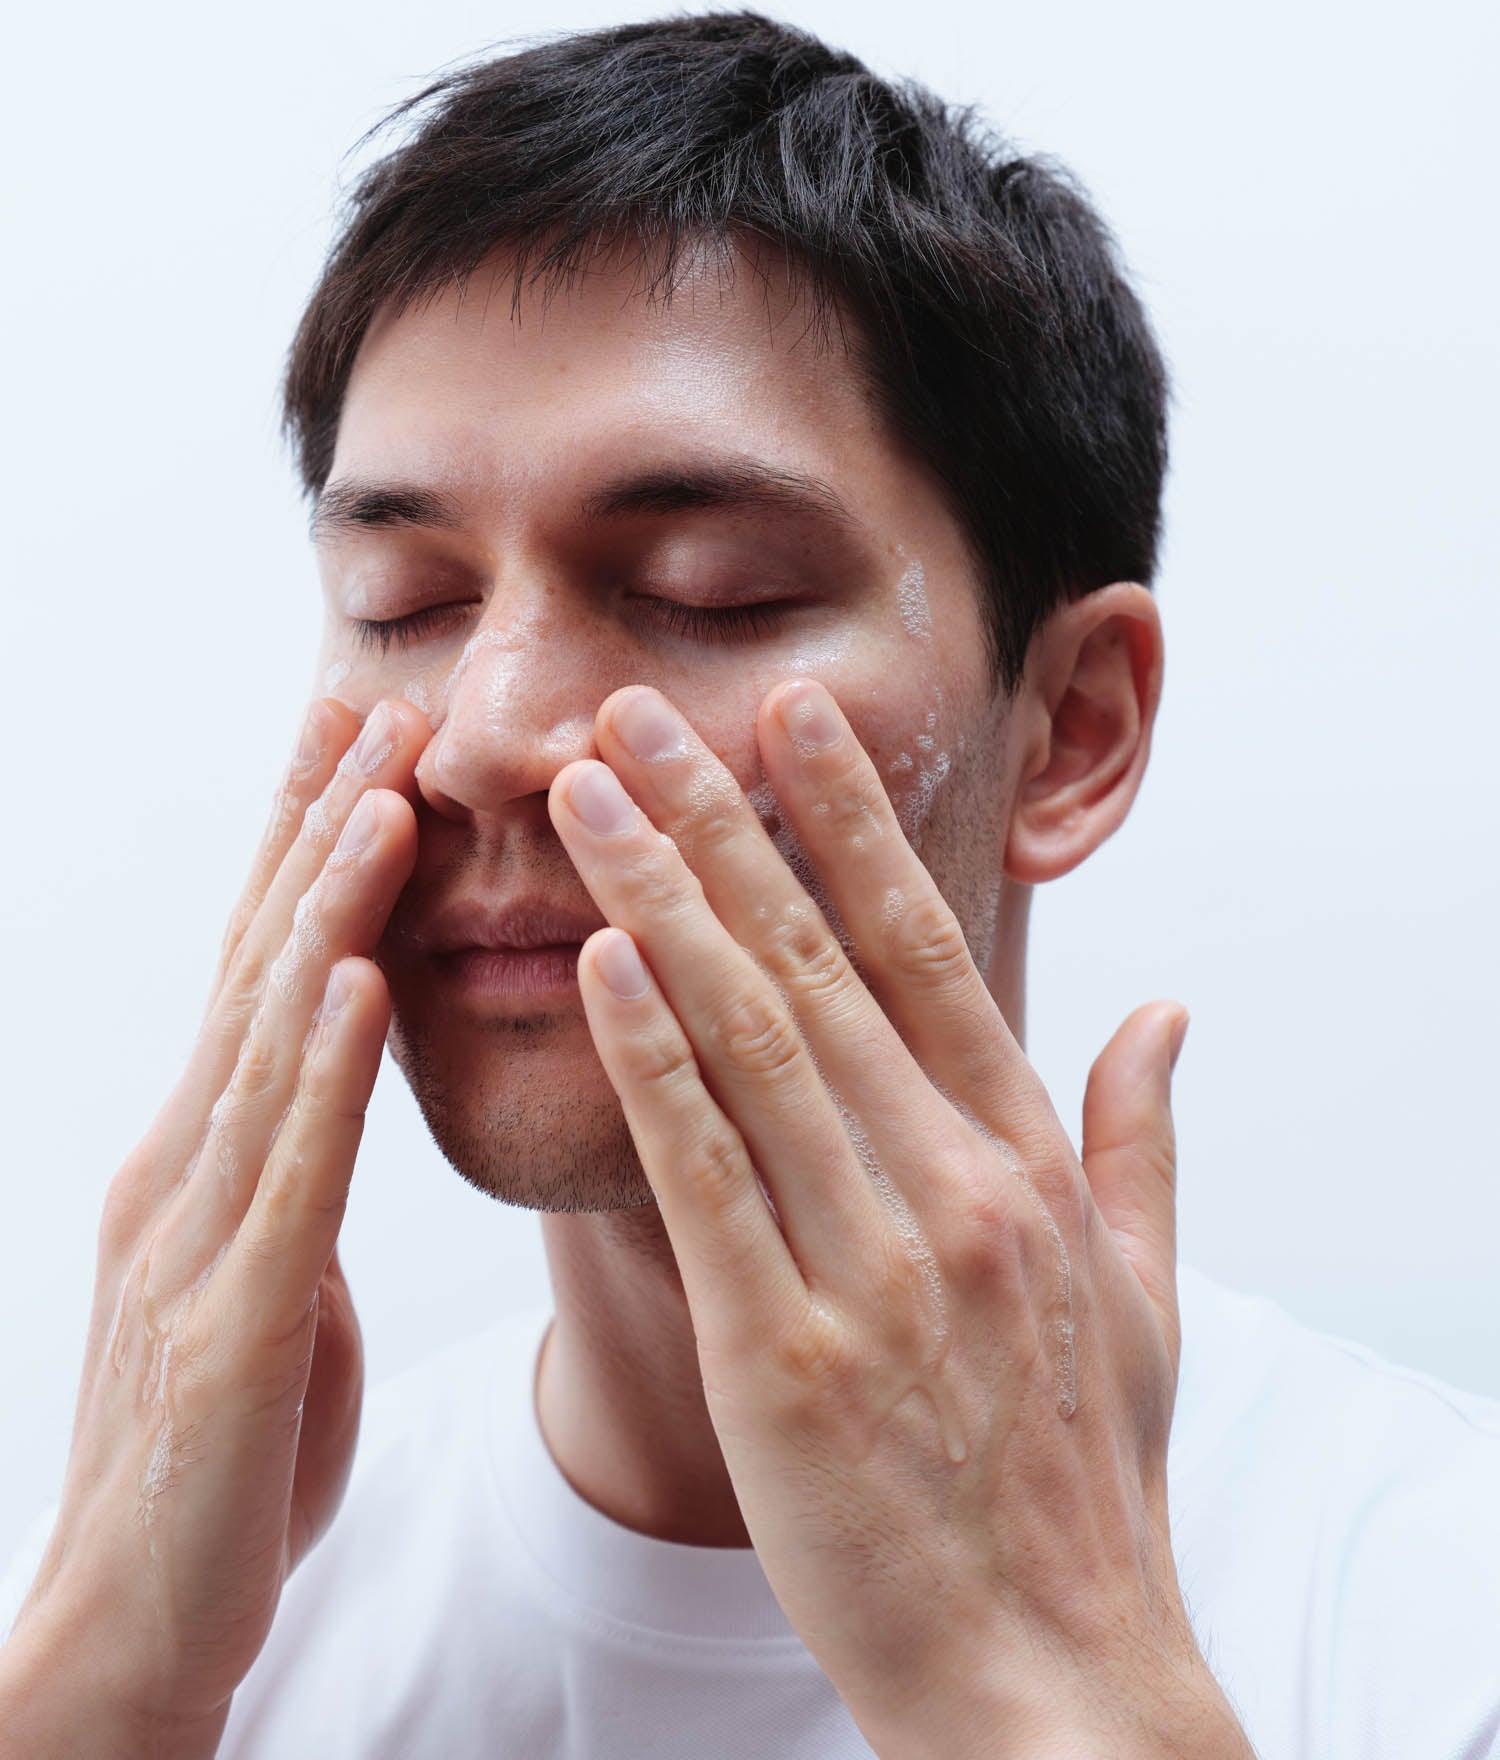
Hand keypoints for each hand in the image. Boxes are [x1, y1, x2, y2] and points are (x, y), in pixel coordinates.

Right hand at [3, 695, 427, 1752]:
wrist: (136, 1631)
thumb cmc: (222, 1461)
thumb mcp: (263, 1285)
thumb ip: (290, 1185)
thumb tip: (338, 1098)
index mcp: (205, 1161)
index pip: (261, 973)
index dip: (305, 851)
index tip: (355, 738)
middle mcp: (186, 1172)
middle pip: (259, 973)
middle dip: (317, 835)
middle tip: (373, 708)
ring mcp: (199, 1244)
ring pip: (274, 1047)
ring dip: (330, 915)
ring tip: (385, 802)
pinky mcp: (232, 1329)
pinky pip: (294, 1181)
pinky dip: (329, 1074)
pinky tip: (370, 985)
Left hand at [548, 679, 1248, 1758]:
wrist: (1052, 1680)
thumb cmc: (1084, 1483)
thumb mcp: (1148, 1300)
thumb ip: (1140, 1139)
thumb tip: (1162, 1010)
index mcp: (1024, 1161)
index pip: (928, 950)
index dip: (854, 823)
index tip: (795, 719)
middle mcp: (952, 1186)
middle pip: (818, 962)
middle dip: (722, 822)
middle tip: (640, 710)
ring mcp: (872, 1264)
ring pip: (750, 1037)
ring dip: (661, 900)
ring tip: (586, 794)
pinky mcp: (786, 1354)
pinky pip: (707, 1175)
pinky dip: (649, 1060)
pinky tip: (594, 963)